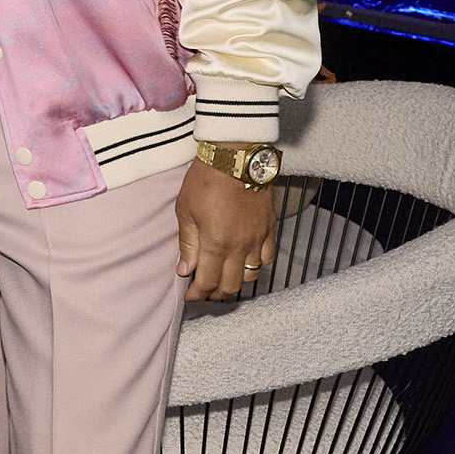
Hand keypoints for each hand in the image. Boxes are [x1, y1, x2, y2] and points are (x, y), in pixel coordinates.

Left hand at [176, 160, 278, 301]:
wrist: (235, 158)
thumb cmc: (206, 180)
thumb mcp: (185, 212)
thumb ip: (187, 245)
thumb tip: (185, 270)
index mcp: (216, 244)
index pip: (208, 282)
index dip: (198, 293)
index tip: (190, 295)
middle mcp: (240, 246)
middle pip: (231, 284)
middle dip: (215, 292)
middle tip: (204, 289)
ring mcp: (258, 238)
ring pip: (251, 274)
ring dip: (236, 280)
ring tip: (223, 276)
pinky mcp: (270, 228)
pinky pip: (268, 257)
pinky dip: (256, 264)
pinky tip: (244, 260)